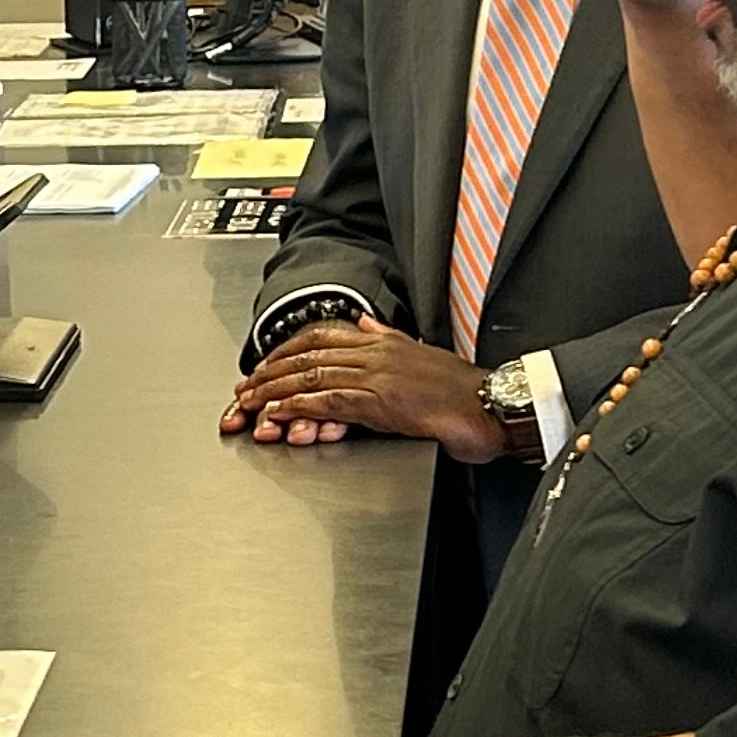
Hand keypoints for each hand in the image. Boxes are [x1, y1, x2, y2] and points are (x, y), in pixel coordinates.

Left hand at [222, 318, 499, 461]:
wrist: (492, 407)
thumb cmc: (462, 389)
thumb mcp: (420, 354)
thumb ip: (388, 337)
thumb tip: (365, 323)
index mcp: (382, 341)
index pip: (322, 335)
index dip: (287, 347)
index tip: (265, 360)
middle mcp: (375, 353)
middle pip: (307, 356)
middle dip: (270, 371)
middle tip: (244, 386)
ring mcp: (376, 376)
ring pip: (311, 377)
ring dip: (274, 390)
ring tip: (249, 401)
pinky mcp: (379, 402)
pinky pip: (328, 401)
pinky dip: (298, 407)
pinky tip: (279, 413)